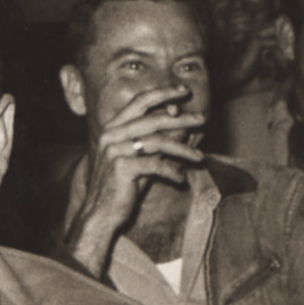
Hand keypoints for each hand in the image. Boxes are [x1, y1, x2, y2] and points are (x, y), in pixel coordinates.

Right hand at [61, 86, 205, 274]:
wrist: (101, 213)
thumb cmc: (123, 187)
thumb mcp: (142, 160)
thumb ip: (157, 143)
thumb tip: (183, 127)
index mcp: (113, 128)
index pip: (139, 102)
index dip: (162, 93)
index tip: (183, 91)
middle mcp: (111, 135)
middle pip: (153, 119)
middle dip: (181, 118)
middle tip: (202, 118)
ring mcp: (114, 150)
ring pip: (157, 142)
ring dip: (182, 149)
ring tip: (200, 157)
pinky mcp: (121, 168)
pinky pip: (155, 165)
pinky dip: (172, 171)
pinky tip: (181, 178)